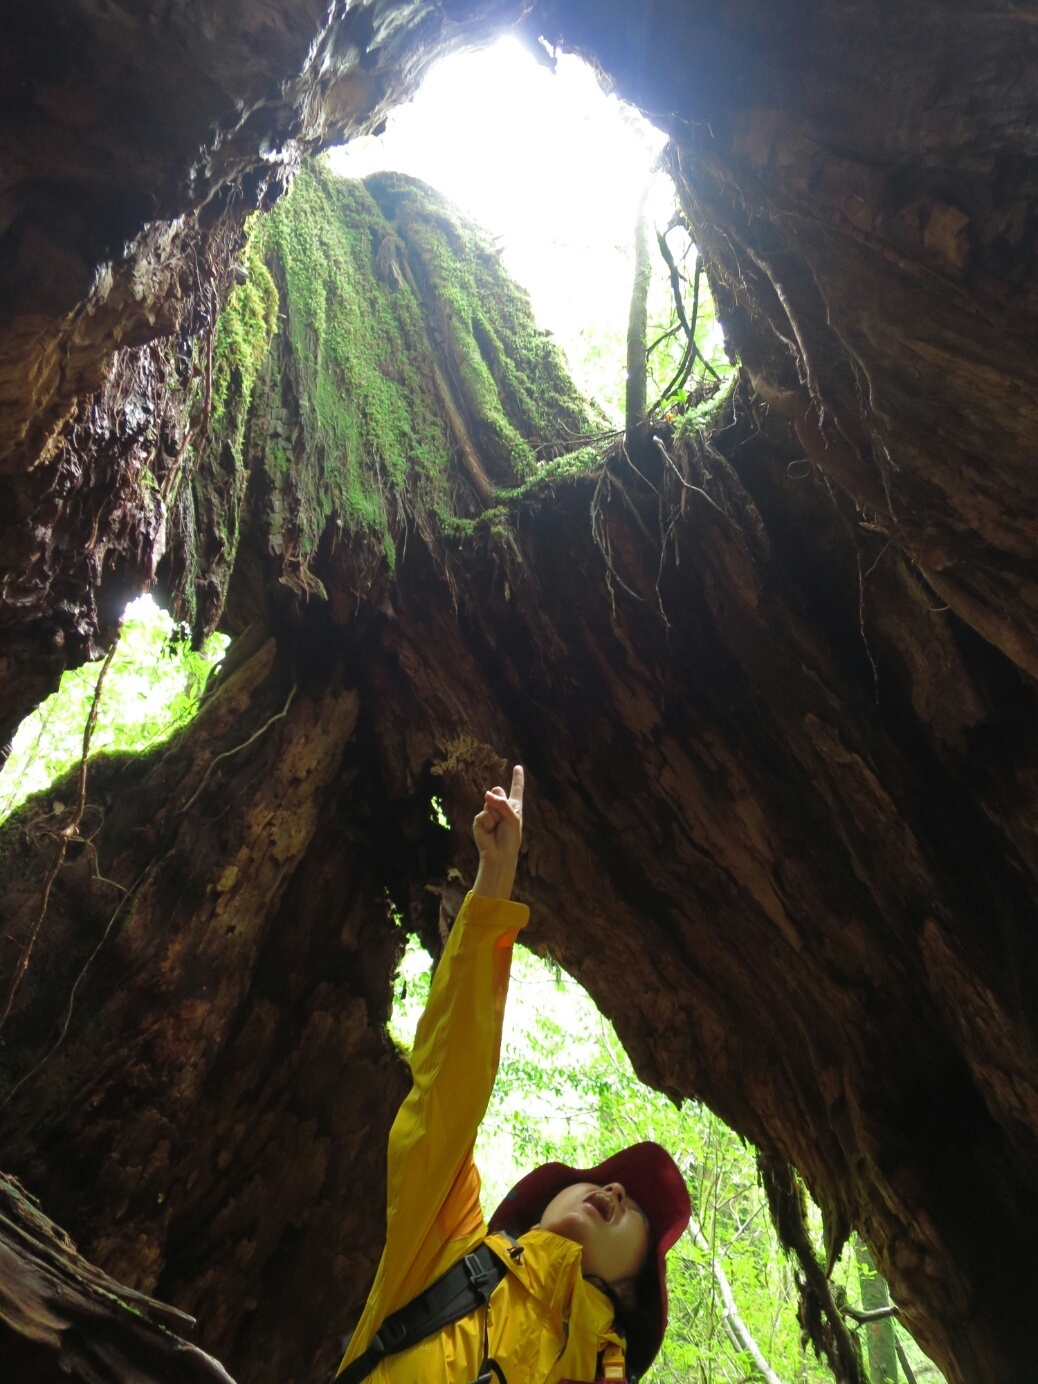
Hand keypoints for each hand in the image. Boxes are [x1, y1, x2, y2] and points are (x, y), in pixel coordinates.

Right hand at [472, 765, 523, 899]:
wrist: (499, 854)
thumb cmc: (510, 838)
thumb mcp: (513, 818)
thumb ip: (502, 804)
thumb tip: (486, 794)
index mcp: (514, 807)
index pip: (516, 789)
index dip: (517, 778)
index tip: (518, 766)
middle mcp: (502, 808)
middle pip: (498, 791)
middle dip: (500, 801)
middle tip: (503, 818)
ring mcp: (489, 813)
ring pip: (490, 802)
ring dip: (495, 815)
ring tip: (497, 827)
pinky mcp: (479, 820)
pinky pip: (483, 814)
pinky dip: (488, 822)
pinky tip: (489, 831)